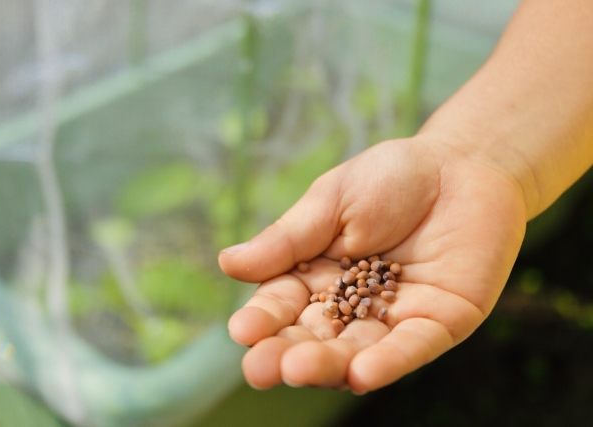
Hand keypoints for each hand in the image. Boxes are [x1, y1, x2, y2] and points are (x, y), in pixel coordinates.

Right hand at [218, 136, 526, 393]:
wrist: (462, 164)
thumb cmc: (390, 176)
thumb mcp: (331, 200)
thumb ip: (287, 238)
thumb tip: (227, 264)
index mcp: (317, 275)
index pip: (283, 304)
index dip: (263, 319)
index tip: (241, 332)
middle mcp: (351, 305)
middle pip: (315, 337)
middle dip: (287, 354)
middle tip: (260, 370)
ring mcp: (395, 317)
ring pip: (356, 351)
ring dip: (328, 365)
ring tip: (298, 370)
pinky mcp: (439, 322)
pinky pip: (412, 348)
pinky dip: (388, 362)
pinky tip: (362, 374)